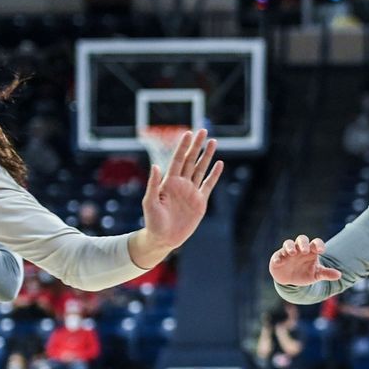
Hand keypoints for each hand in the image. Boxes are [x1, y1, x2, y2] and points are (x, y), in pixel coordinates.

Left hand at [130, 129, 223, 266]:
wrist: (163, 238)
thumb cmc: (153, 221)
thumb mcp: (149, 202)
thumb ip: (153, 184)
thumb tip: (155, 166)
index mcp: (169, 181)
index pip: (178, 160)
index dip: (183, 147)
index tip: (188, 133)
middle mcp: (181, 183)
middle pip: (191, 160)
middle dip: (197, 146)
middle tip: (203, 130)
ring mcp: (191, 191)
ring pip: (201, 169)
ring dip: (207, 156)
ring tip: (213, 142)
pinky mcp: (200, 202)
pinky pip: (208, 185)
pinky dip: (214, 175)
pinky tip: (219, 164)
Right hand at [270, 234, 342, 284]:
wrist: (290, 280)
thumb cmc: (305, 274)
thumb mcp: (316, 275)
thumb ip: (326, 274)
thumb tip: (339, 275)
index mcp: (311, 251)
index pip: (316, 243)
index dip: (318, 244)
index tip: (321, 250)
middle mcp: (299, 249)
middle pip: (302, 239)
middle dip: (303, 243)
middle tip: (305, 251)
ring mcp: (288, 252)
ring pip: (288, 243)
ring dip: (290, 247)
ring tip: (292, 253)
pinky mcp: (278, 258)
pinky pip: (277, 255)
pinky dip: (278, 257)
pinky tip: (279, 261)